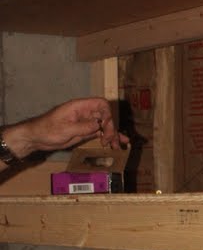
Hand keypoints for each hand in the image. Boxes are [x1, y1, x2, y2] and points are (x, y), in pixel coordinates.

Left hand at [4, 98, 127, 156]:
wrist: (37, 138)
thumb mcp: (65, 128)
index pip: (101, 104)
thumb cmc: (47, 129)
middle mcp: (85, 113)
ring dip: (112, 135)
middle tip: (109, 141)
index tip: (105, 126)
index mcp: (80, 107)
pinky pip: (100, 133)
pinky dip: (108, 138)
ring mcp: (86, 123)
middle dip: (111, 128)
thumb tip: (99, 125)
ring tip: (118, 146)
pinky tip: (115, 144)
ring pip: (105, 126)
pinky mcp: (85, 132)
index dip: (107, 114)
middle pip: (105, 116)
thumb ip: (83, 126)